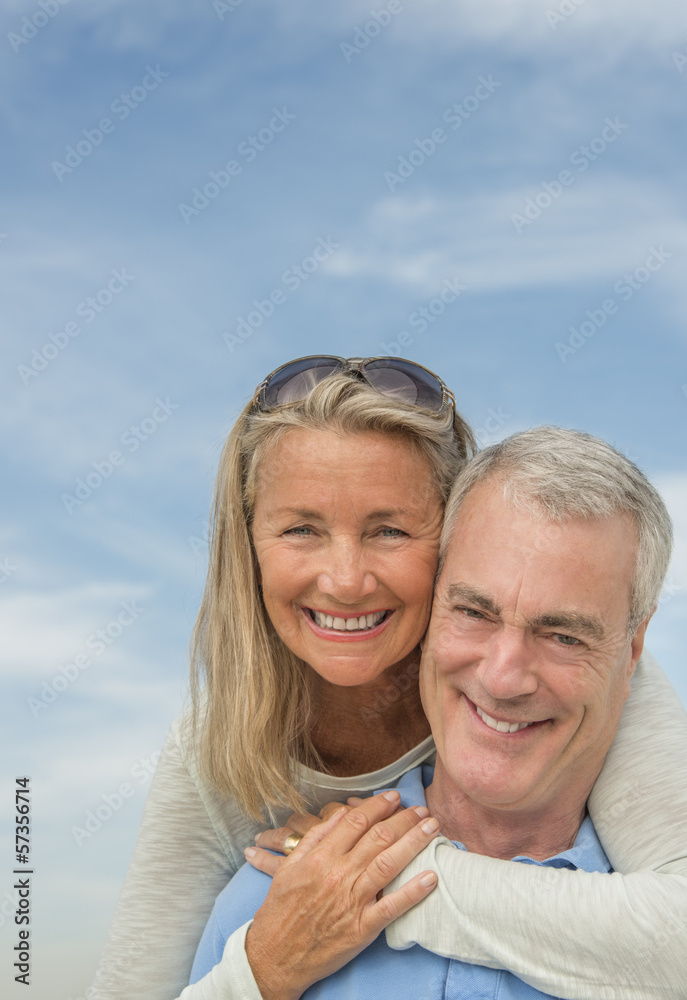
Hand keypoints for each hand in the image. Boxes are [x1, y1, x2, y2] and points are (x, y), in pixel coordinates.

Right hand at [243, 791, 439, 999]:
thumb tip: (339, 814)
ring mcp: (352, 901)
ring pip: (389, 864)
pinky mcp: (362, 929)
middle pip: (379, 837)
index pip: (356, 821)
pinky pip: (392, 907)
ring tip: (432, 828)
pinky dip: (413, 891)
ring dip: (414, 843)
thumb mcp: (289, 867)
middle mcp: (338, 875)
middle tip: (421, 808)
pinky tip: (431, 877)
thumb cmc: (280, 910)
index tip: (393, 797)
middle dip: (404, 819)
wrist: (275, 957)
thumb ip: (315, 838)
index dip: (378, 806)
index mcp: (321, 858)